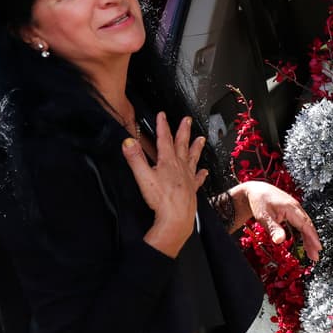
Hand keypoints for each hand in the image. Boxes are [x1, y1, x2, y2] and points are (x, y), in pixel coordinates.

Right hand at [122, 112, 206, 257]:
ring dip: (196, 147)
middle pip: (182, 144)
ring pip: (193, 158)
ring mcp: (188, 177)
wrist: (176, 218)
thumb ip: (135, 158)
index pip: (164, 139)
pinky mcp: (192, 189)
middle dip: (183, 131)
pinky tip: (204, 171)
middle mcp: (180, 167)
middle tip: (187, 120)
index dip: (163, 126)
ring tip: (201, 139)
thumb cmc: (161, 199)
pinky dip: (201, 174)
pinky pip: (198, 179)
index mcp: (168, 162)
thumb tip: (128, 142)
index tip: (162, 115)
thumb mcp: (143, 176)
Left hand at [230, 181, 322, 261]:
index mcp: (291, 208)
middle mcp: (296, 208)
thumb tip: (280, 241)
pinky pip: (301, 223)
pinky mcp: (292, 211)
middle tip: (315, 256)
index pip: (306, 225)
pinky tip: (304, 242)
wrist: (255, 190)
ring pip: (305, 225)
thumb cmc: (259, 201)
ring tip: (311, 253)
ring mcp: (295, 209)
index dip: (312, 237)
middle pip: (308, 226)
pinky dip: (304, 233)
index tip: (317, 248)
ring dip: (309, 239)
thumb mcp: (264, 216)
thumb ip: (273, 229)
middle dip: (313, 241)